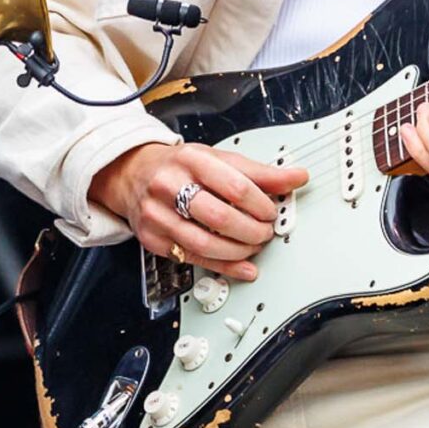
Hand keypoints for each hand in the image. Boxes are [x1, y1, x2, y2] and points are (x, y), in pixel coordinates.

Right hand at [87, 140, 310, 280]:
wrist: (133, 174)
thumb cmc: (179, 166)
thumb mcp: (217, 159)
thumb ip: (257, 172)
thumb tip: (295, 177)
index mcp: (191, 160)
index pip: (236, 186)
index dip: (262, 204)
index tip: (273, 210)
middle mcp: (170, 186)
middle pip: (221, 217)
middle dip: (253, 230)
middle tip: (266, 231)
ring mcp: (158, 215)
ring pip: (206, 244)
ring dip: (240, 251)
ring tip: (254, 246)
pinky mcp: (154, 240)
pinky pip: (194, 260)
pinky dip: (224, 268)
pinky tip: (243, 267)